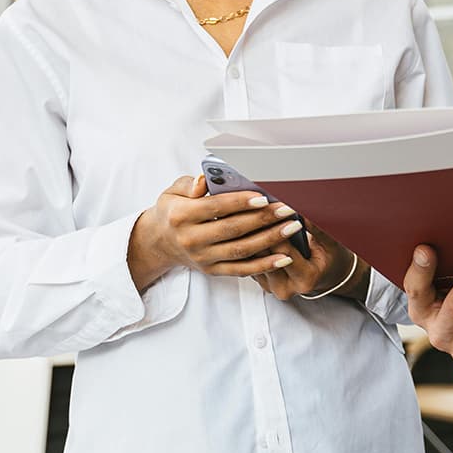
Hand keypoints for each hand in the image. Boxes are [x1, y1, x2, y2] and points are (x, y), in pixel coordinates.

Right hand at [125, 175, 311, 289]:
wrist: (160, 242)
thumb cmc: (173, 211)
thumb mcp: (172, 192)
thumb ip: (190, 184)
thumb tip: (204, 181)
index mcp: (181, 216)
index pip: (215, 208)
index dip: (240, 202)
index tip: (263, 197)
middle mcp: (191, 239)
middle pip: (233, 229)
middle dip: (263, 219)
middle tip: (287, 210)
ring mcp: (203, 258)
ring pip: (241, 250)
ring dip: (270, 240)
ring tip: (292, 228)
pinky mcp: (212, 270)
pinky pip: (242, 270)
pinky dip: (265, 266)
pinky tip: (284, 258)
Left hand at [250, 217, 359, 301]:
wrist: (326, 276)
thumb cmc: (330, 260)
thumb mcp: (330, 244)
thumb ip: (317, 229)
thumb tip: (303, 214)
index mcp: (305, 280)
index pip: (285, 252)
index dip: (280, 230)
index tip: (276, 213)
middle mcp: (286, 288)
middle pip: (265, 256)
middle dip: (262, 231)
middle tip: (258, 211)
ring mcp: (271, 287)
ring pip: (253, 258)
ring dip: (252, 237)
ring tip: (252, 217)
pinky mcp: (261, 282)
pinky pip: (251, 261)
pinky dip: (251, 244)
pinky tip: (251, 229)